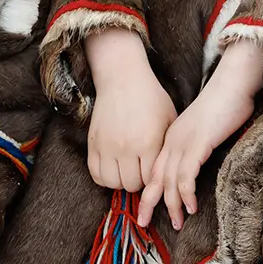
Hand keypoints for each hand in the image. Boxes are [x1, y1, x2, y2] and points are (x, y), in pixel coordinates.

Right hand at [85, 28, 174, 191]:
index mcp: (149, 143)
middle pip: (130, 185)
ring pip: (111, 183)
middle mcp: (127, 148)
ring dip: (120, 180)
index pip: (150, 180)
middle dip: (137, 181)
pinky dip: (104, 176)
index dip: (153, 179)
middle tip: (139, 171)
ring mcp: (107, 146)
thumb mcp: (169, 120)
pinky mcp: (93, 143)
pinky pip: (95, 173)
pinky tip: (112, 168)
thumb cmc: (150, 98)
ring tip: (126, 170)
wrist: (123, 78)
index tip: (153, 171)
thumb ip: (168, 147)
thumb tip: (169, 170)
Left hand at [140, 43, 262, 228]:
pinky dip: (187, 194)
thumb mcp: (204, 130)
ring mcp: (183, 142)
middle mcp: (172, 142)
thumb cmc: (225, 105)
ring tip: (177, 222)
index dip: (147, 192)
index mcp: (171, 139)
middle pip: (154, 178)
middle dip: (147, 203)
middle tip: (142, 223)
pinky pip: (186, 175)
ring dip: (172, 205)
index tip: (144, 210)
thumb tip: (197, 165)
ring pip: (169, 181)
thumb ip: (197, 147)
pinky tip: (191, 207)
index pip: (153, 170)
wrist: (233, 83)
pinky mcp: (198, 144)